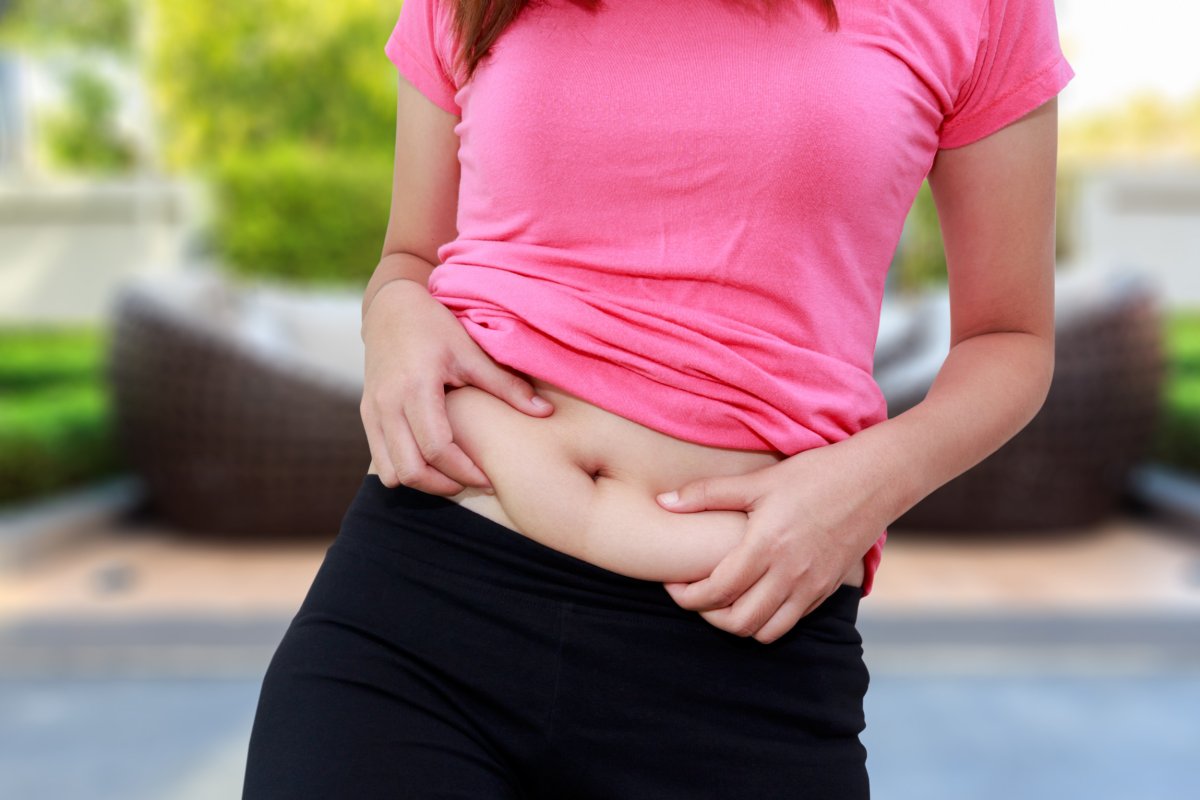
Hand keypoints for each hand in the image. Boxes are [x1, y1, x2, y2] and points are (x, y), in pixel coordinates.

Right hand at [361, 279, 553, 494]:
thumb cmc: (435, 327)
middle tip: (472, 481)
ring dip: (421, 481)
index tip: (488, 477)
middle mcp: (388, 404)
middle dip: (444, 486)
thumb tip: (545, 412)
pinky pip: (381, 460)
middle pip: (411, 471)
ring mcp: (372, 412)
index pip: (437, 448)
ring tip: (451, 474)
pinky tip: (430, 459)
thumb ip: (506, 386)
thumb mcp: (471, 352)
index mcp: (416, 387)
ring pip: (391, 473)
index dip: (464, 471)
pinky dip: (404, 469)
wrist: (390, 309)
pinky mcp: (366, 415)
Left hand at [655, 441, 884, 643]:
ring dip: (738, 624)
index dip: (685, 595)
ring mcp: (811, 588)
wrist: (874, 480)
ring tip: (723, 600)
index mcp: (766, 548)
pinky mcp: (827, 590)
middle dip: (707, 616)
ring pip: (766, 631)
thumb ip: (706, 494)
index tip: (672, 584)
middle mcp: (789, 575)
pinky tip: (757, 594)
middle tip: (694, 595)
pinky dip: (768, 619)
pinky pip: (791, 621)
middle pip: (737, 622)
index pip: (715, 592)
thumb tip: (662, 503)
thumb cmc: (814, 475)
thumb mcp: (758, 481)